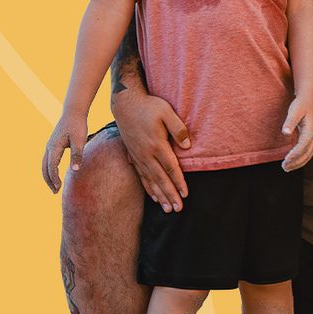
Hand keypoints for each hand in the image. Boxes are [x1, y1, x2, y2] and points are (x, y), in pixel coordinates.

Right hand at [42, 116, 86, 192]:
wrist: (73, 112)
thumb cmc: (78, 125)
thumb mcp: (80, 140)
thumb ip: (77, 155)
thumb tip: (75, 170)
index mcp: (54, 147)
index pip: (52, 167)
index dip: (55, 179)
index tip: (60, 188)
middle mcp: (49, 147)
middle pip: (44, 168)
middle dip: (49, 181)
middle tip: (55, 192)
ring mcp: (49, 146)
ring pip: (44, 165)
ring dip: (48, 176)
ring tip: (55, 187)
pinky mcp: (52, 145)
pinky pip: (47, 161)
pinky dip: (49, 170)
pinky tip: (55, 175)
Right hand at [110, 88, 191, 211]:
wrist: (125, 104)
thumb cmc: (148, 106)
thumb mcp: (166, 112)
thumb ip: (178, 128)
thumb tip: (187, 146)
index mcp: (157, 144)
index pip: (171, 168)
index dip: (178, 182)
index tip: (185, 195)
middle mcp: (147, 154)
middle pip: (161, 179)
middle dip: (170, 195)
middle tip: (178, 209)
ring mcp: (139, 156)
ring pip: (151, 181)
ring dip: (160, 196)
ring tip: (167, 209)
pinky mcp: (134, 156)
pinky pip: (142, 176)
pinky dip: (148, 188)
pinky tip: (154, 197)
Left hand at [281, 97, 312, 171]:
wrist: (310, 99)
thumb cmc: (301, 104)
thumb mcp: (295, 110)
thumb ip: (290, 121)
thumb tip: (285, 132)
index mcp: (311, 130)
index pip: (303, 146)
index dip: (295, 154)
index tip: (286, 159)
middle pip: (307, 154)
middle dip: (296, 162)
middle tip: (284, 167)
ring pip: (308, 155)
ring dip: (298, 163)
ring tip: (286, 168)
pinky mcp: (310, 139)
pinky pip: (307, 153)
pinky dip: (301, 160)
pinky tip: (292, 162)